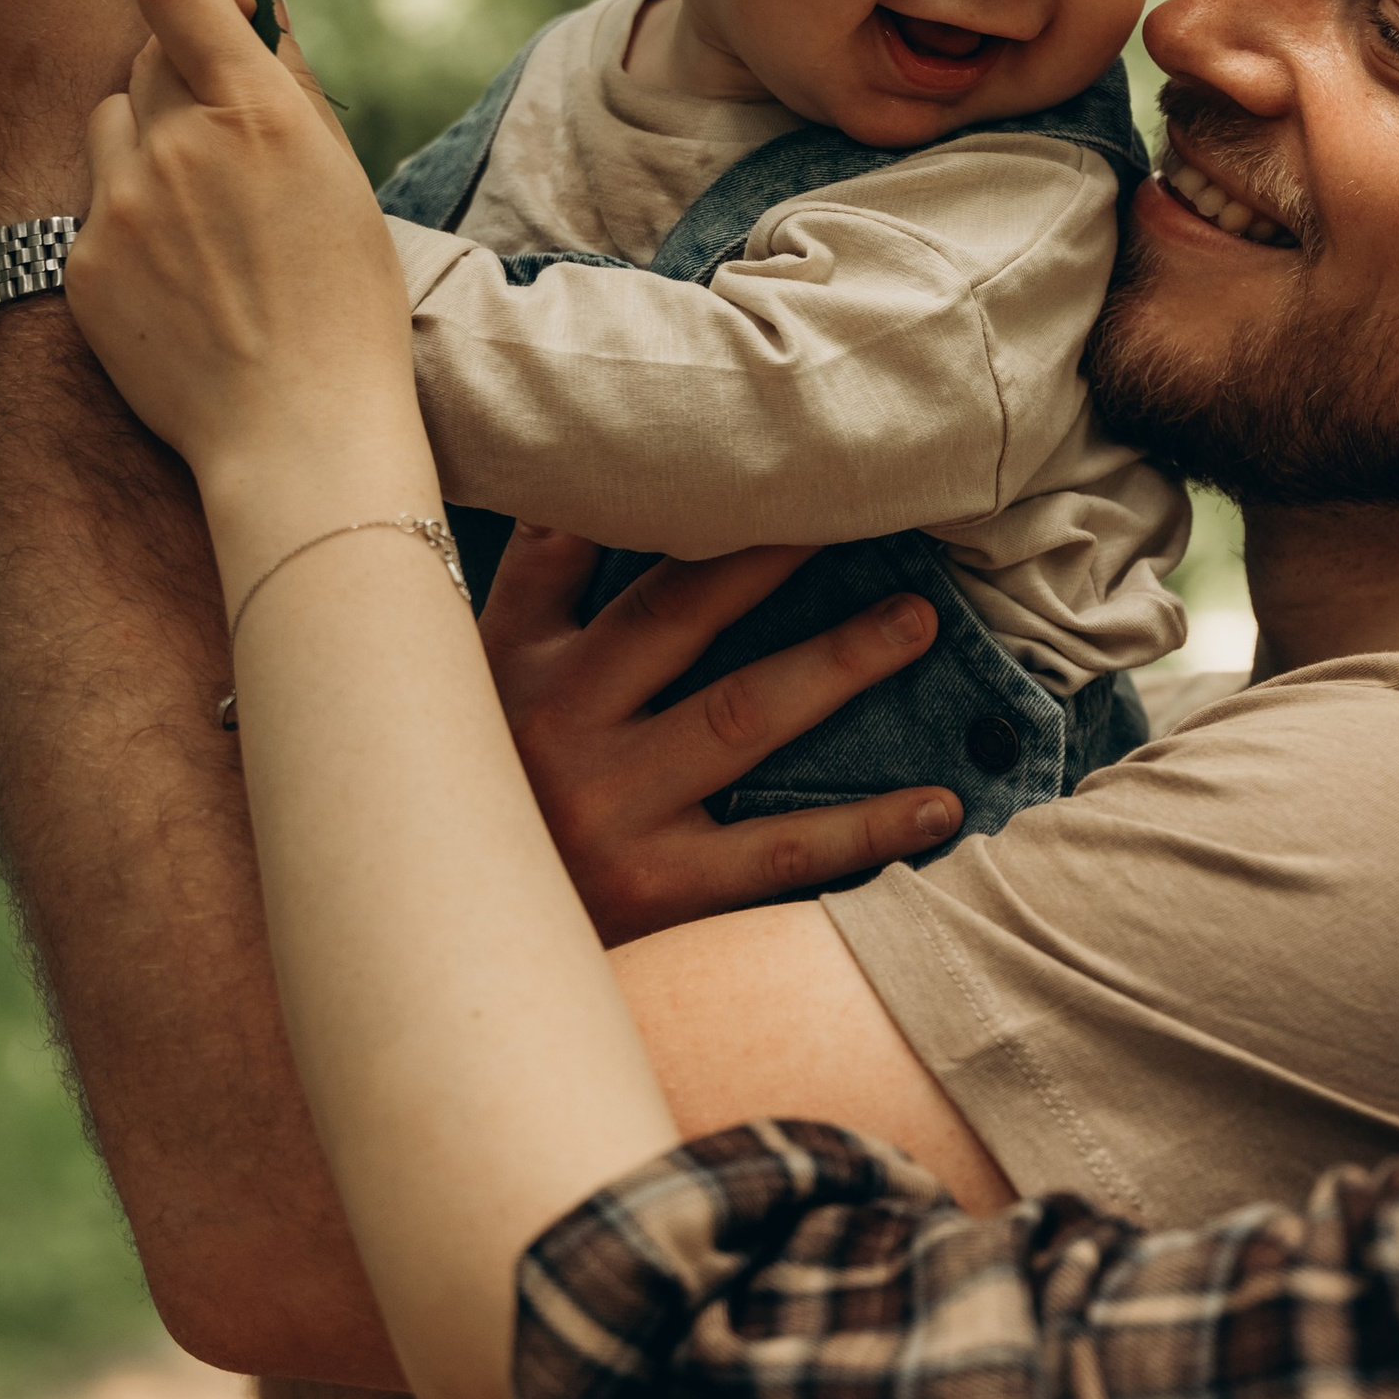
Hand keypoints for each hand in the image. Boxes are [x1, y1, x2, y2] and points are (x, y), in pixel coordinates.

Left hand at [67, 0, 420, 519]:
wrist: (298, 433)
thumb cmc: (345, 309)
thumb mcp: (345, 183)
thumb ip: (291, 89)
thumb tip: (257, 17)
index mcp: (259, 114)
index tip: (220, 16)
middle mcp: (180, 146)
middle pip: (146, 54)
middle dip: (182, 79)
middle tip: (228, 143)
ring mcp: (122, 205)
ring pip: (110, 121)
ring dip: (146, 142)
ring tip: (201, 216)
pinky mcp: (85, 262)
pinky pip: (96, 204)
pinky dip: (133, 223)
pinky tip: (183, 281)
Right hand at [482, 527, 963, 942]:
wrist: (458, 938)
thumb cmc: (480, 796)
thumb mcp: (476, 683)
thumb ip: (535, 582)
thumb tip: (589, 481)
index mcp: (521, 665)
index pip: (588, 552)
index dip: (686, 502)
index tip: (770, 460)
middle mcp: (561, 728)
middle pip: (681, 614)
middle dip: (776, 554)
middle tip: (866, 512)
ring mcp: (611, 813)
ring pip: (742, 716)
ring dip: (838, 664)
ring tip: (917, 623)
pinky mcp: (658, 895)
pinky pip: (780, 853)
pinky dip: (865, 829)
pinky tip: (940, 805)